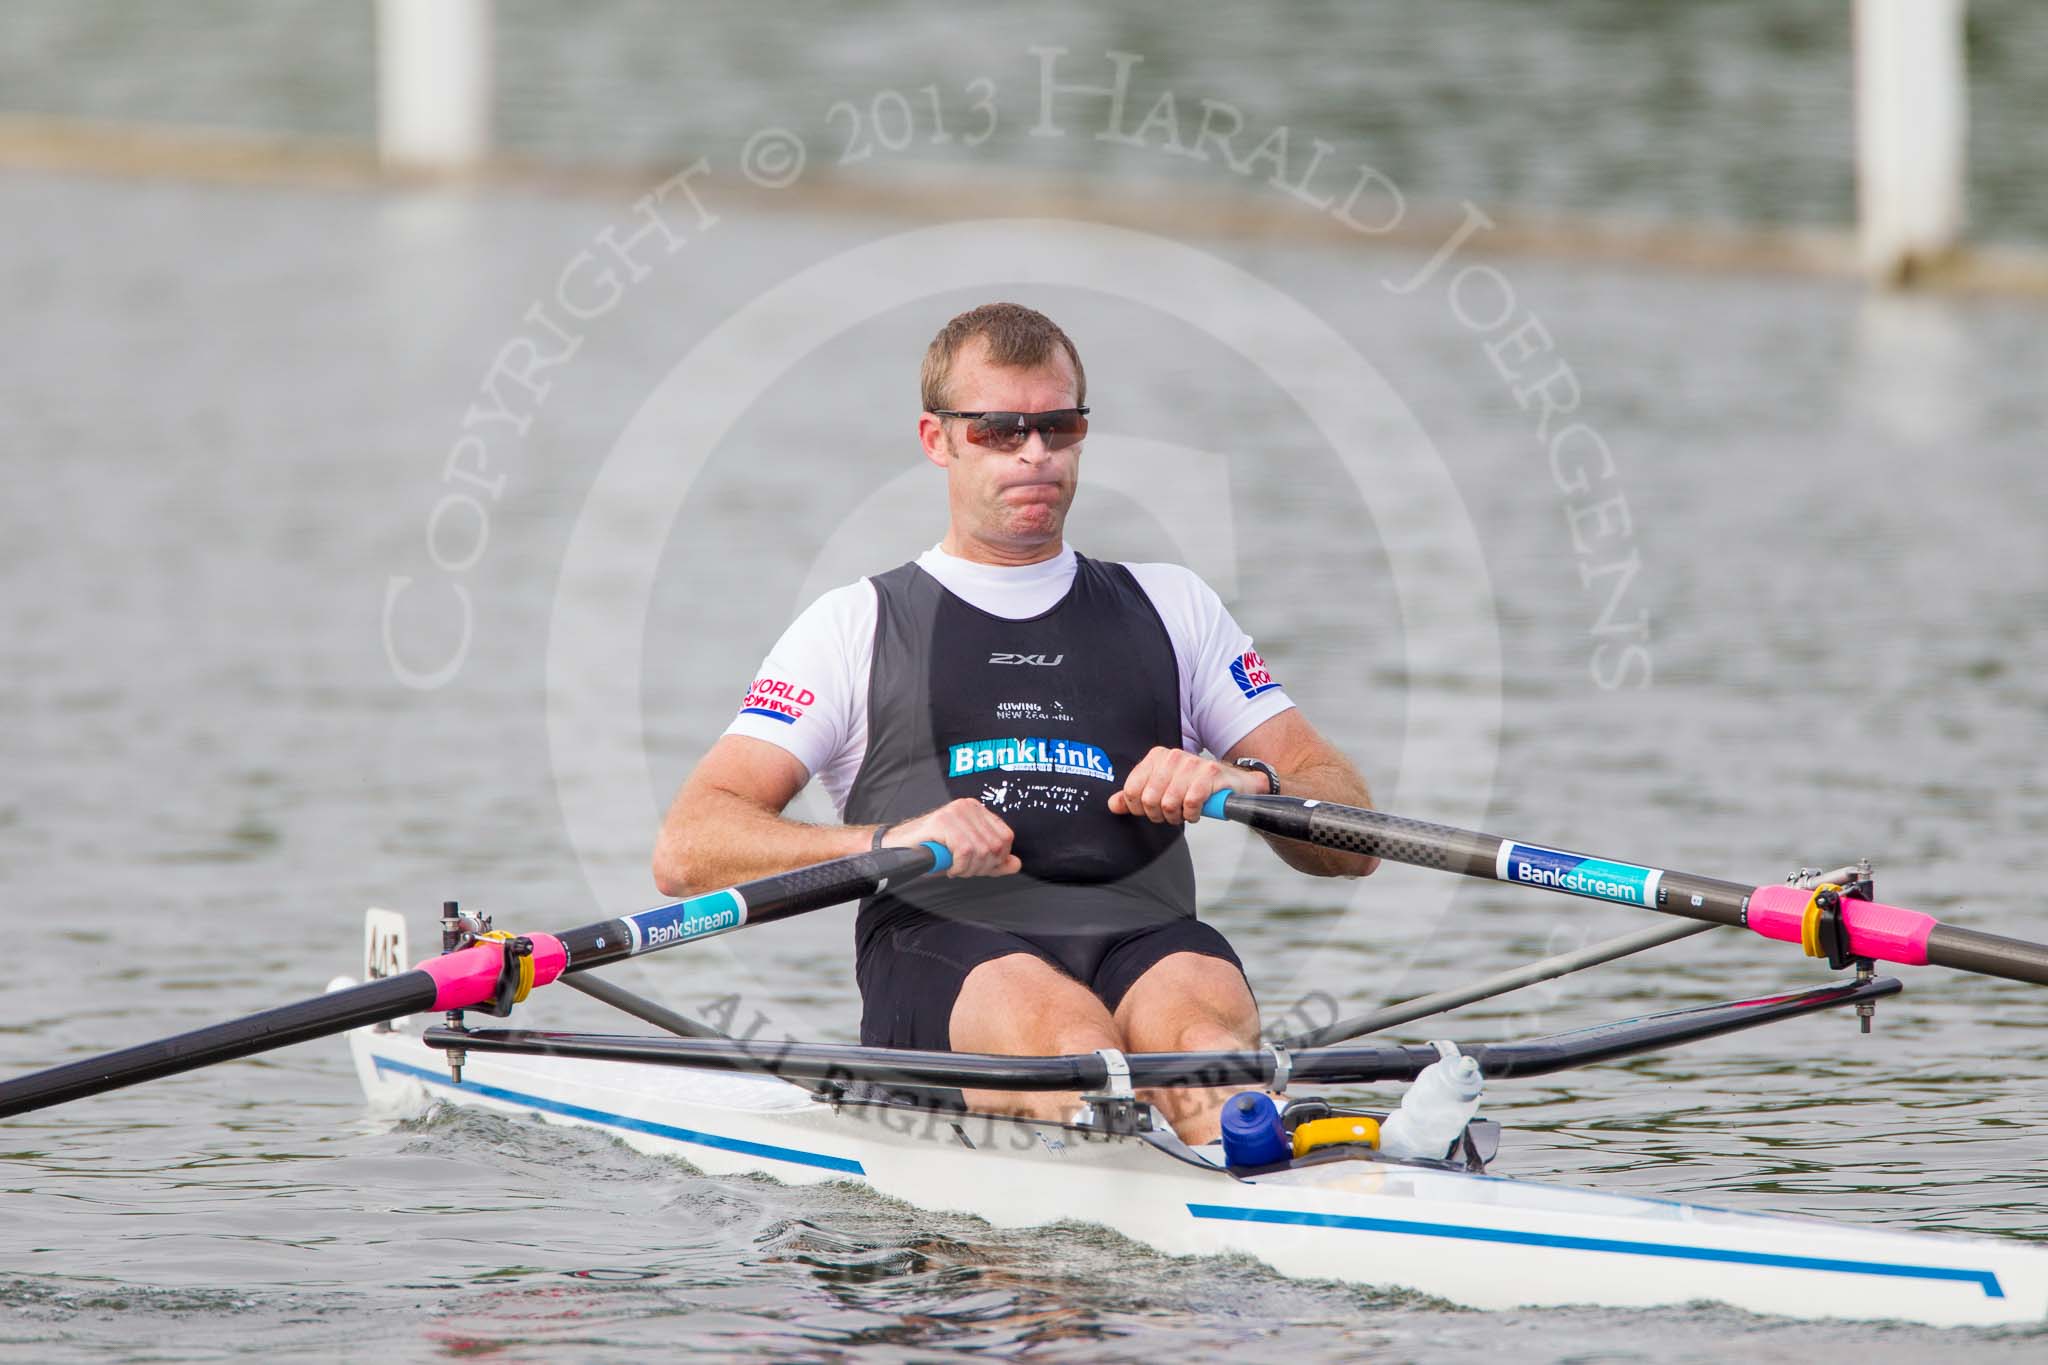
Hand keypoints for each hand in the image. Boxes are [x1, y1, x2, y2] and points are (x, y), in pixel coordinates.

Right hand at [881, 797, 1021, 876]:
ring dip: (968, 868)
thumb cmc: (932, 852)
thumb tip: (1016, 864)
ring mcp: (956, 812)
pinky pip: (964, 851)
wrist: (898, 848)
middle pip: (996, 845)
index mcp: (977, 811)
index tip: (979, 867)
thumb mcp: (968, 858)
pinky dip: (958, 866)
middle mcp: (969, 807)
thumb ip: (993, 861)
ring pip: (981, 850)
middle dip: (982, 866)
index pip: (1006, 837)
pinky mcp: (943, 821)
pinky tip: (947, 866)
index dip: (997, 859)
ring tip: (954, 867)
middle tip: (963, 869)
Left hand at [1107, 747, 1265, 824]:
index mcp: (1156, 757)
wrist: (1232, 782)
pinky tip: (1196, 811)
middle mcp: (1172, 756)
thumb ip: (1136, 796)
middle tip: (1170, 814)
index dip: (1138, 809)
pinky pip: (1190, 803)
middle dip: (1159, 815)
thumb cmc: (1196, 785)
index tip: (1151, 811)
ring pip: (1169, 803)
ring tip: (1183, 812)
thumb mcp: (1162, 788)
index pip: (1132, 790)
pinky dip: (1192, 814)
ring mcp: (1192, 763)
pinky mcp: (1210, 774)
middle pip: (1150, 799)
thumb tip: (1113, 805)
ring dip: (1177, 816)